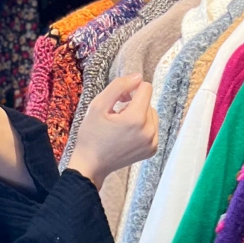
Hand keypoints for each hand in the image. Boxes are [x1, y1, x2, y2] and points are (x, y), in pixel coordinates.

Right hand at [68, 75, 158, 190]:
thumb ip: (118, 86)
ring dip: (139, 115)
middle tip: (116, 115)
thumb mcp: (97, 105)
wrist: (91, 165)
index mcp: (136, 118)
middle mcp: (148, 130)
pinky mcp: (152, 149)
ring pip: (151, 115)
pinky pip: (152, 128)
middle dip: (134, 104)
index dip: (131, 89)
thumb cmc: (91, 135)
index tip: (119, 100)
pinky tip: (127, 135)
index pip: (145, 88)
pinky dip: (142, 128)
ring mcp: (152, 142)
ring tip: (121, 126)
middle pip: (149, 102)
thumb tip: (138, 77)